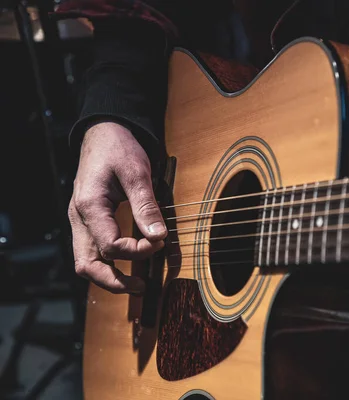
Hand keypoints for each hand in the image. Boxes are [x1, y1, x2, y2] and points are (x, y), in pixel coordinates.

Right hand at [68, 122, 166, 293]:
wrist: (103, 133)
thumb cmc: (118, 148)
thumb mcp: (136, 172)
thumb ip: (147, 206)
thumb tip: (159, 237)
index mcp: (90, 207)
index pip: (112, 246)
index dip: (139, 251)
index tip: (162, 242)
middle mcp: (79, 218)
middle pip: (87, 265)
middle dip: (114, 281)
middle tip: (142, 286)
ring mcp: (81, 221)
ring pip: (86, 262)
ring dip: (109, 276)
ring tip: (137, 283)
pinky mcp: (88, 220)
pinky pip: (92, 250)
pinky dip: (109, 262)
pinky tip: (130, 263)